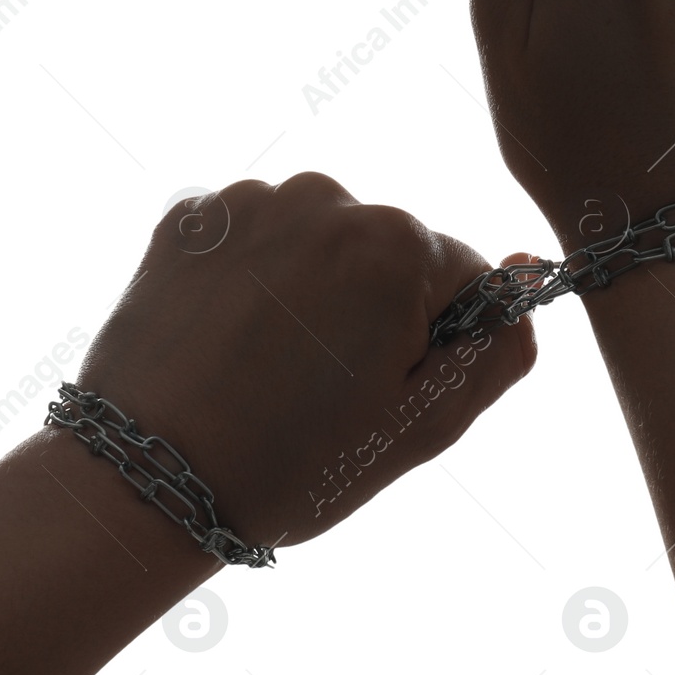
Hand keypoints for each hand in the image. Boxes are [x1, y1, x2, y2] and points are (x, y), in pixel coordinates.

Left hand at [67, 172, 535, 549]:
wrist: (146, 477)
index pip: (463, 276)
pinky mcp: (190, 216)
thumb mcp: (423, 426)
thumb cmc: (292, 463)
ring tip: (267, 367)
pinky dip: (252, 277)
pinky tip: (227, 338)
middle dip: (373, 308)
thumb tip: (527, 273)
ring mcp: (249, 201)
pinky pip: (253, 237)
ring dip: (312, 288)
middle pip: (388, 251)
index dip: (435, 342)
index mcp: (394, 243)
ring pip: (319, 240)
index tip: (382, 389)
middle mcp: (324, 196)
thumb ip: (498, 349)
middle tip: (320, 389)